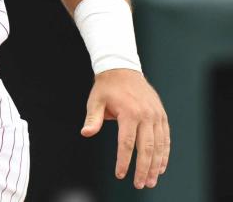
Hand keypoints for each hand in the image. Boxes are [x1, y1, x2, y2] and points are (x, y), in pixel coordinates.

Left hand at [81, 69, 169, 188]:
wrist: (122, 69)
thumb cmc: (107, 87)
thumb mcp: (95, 100)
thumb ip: (93, 119)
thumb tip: (86, 133)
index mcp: (130, 113)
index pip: (127, 143)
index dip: (124, 161)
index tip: (120, 175)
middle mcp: (146, 115)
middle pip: (146, 148)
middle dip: (144, 169)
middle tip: (140, 184)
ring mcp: (156, 115)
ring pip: (160, 145)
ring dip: (156, 165)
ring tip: (152, 180)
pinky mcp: (161, 115)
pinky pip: (166, 138)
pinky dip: (164, 153)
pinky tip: (160, 166)